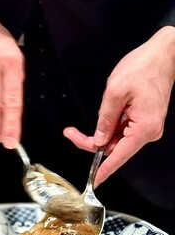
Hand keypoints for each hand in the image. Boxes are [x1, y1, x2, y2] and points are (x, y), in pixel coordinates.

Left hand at [64, 26, 174, 185]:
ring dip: (100, 132)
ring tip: (83, 122)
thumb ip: (104, 119)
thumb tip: (99, 140)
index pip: (120, 155)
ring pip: (116, 138)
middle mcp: (148, 130)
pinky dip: (109, 125)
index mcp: (144, 127)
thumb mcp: (115, 92)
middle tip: (71, 133)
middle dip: (92, 142)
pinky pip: (122, 129)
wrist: (163, 54)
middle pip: (114, 147)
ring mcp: (146, 125)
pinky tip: (104, 112)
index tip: (94, 180)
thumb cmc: (144, 67)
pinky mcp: (143, 119)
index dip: (104, 168)